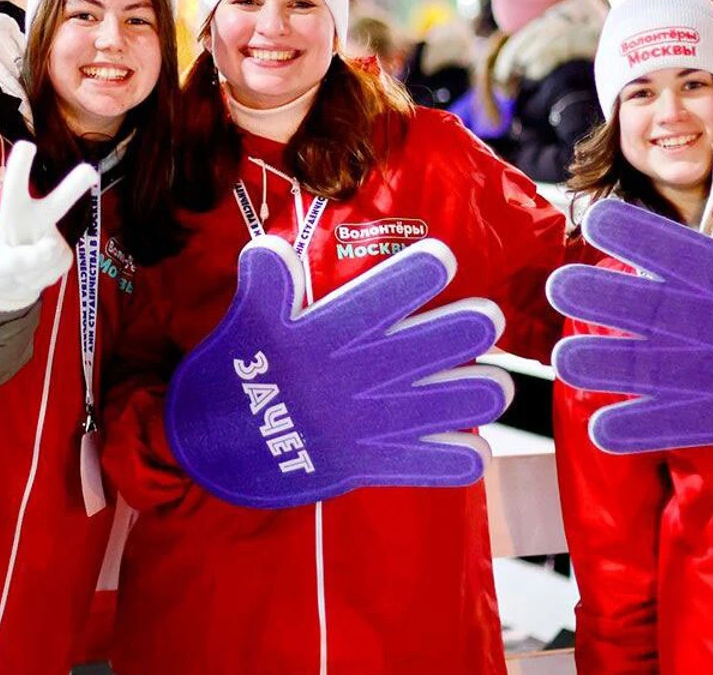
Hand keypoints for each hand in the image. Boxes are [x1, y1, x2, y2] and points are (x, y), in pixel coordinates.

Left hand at [0, 141, 95, 310]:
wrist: (5, 284)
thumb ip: (21, 258)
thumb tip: (53, 247)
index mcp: (13, 211)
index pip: (14, 186)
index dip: (20, 166)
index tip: (26, 146)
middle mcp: (37, 216)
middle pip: (58, 201)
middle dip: (74, 186)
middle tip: (88, 172)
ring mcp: (54, 235)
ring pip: (51, 255)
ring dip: (33, 270)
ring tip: (19, 269)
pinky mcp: (64, 254)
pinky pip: (57, 268)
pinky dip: (43, 277)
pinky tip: (34, 273)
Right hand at [166, 237, 512, 509]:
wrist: (217, 447)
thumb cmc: (236, 374)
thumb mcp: (246, 321)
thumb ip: (266, 281)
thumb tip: (272, 245)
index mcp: (326, 335)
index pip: (380, 296)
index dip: (418, 274)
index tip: (444, 258)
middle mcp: (355, 375)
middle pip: (432, 346)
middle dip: (470, 329)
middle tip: (490, 318)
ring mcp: (367, 423)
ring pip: (447, 405)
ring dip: (479, 393)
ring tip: (494, 384)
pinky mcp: (370, 463)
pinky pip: (431, 466)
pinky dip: (459, 460)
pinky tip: (473, 449)